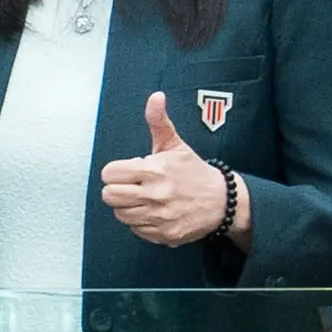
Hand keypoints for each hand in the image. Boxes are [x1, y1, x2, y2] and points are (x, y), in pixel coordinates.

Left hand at [99, 91, 234, 246]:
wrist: (223, 200)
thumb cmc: (194, 172)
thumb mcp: (175, 145)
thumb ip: (159, 121)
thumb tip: (156, 98)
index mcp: (154, 170)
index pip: (109, 174)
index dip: (116, 171)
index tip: (128, 171)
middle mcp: (155, 195)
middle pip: (109, 196)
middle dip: (118, 189)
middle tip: (132, 186)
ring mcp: (159, 216)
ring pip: (120, 214)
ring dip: (128, 206)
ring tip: (144, 198)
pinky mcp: (164, 234)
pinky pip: (136, 230)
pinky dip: (141, 222)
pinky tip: (154, 211)